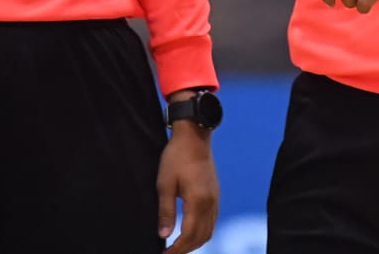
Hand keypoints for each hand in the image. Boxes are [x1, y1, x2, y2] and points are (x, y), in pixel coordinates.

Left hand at [157, 123, 218, 252]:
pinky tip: (190, 232)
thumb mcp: (165, 184)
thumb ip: (166, 212)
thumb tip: (163, 236)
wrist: (194, 136)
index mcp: (198, 200)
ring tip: (178, 247)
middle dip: (186, 249)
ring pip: (209, 230)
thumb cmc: (176, 158)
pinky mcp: (215, 194)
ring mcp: (215, 198)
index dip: (177, 250)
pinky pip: (212, 221)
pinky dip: (202, 232)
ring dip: (195, 242)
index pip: (189, 235)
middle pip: (202, 237)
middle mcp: (210, 202)